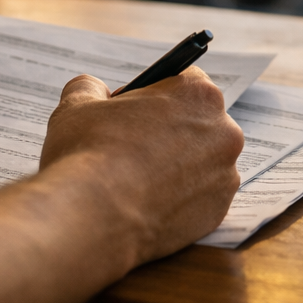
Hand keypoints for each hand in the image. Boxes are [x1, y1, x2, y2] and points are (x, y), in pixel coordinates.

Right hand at [40, 68, 244, 261]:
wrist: (91, 219)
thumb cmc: (88, 155)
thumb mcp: (78, 105)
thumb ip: (91, 87)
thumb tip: (95, 90)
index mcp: (199, 95)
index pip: (186, 82)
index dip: (157, 95)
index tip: (137, 111)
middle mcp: (224, 132)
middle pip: (198, 124)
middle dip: (171, 132)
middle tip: (135, 148)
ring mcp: (224, 176)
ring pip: (202, 164)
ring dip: (178, 168)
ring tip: (138, 181)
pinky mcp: (218, 213)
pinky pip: (200, 199)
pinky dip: (180, 201)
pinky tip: (148, 205)